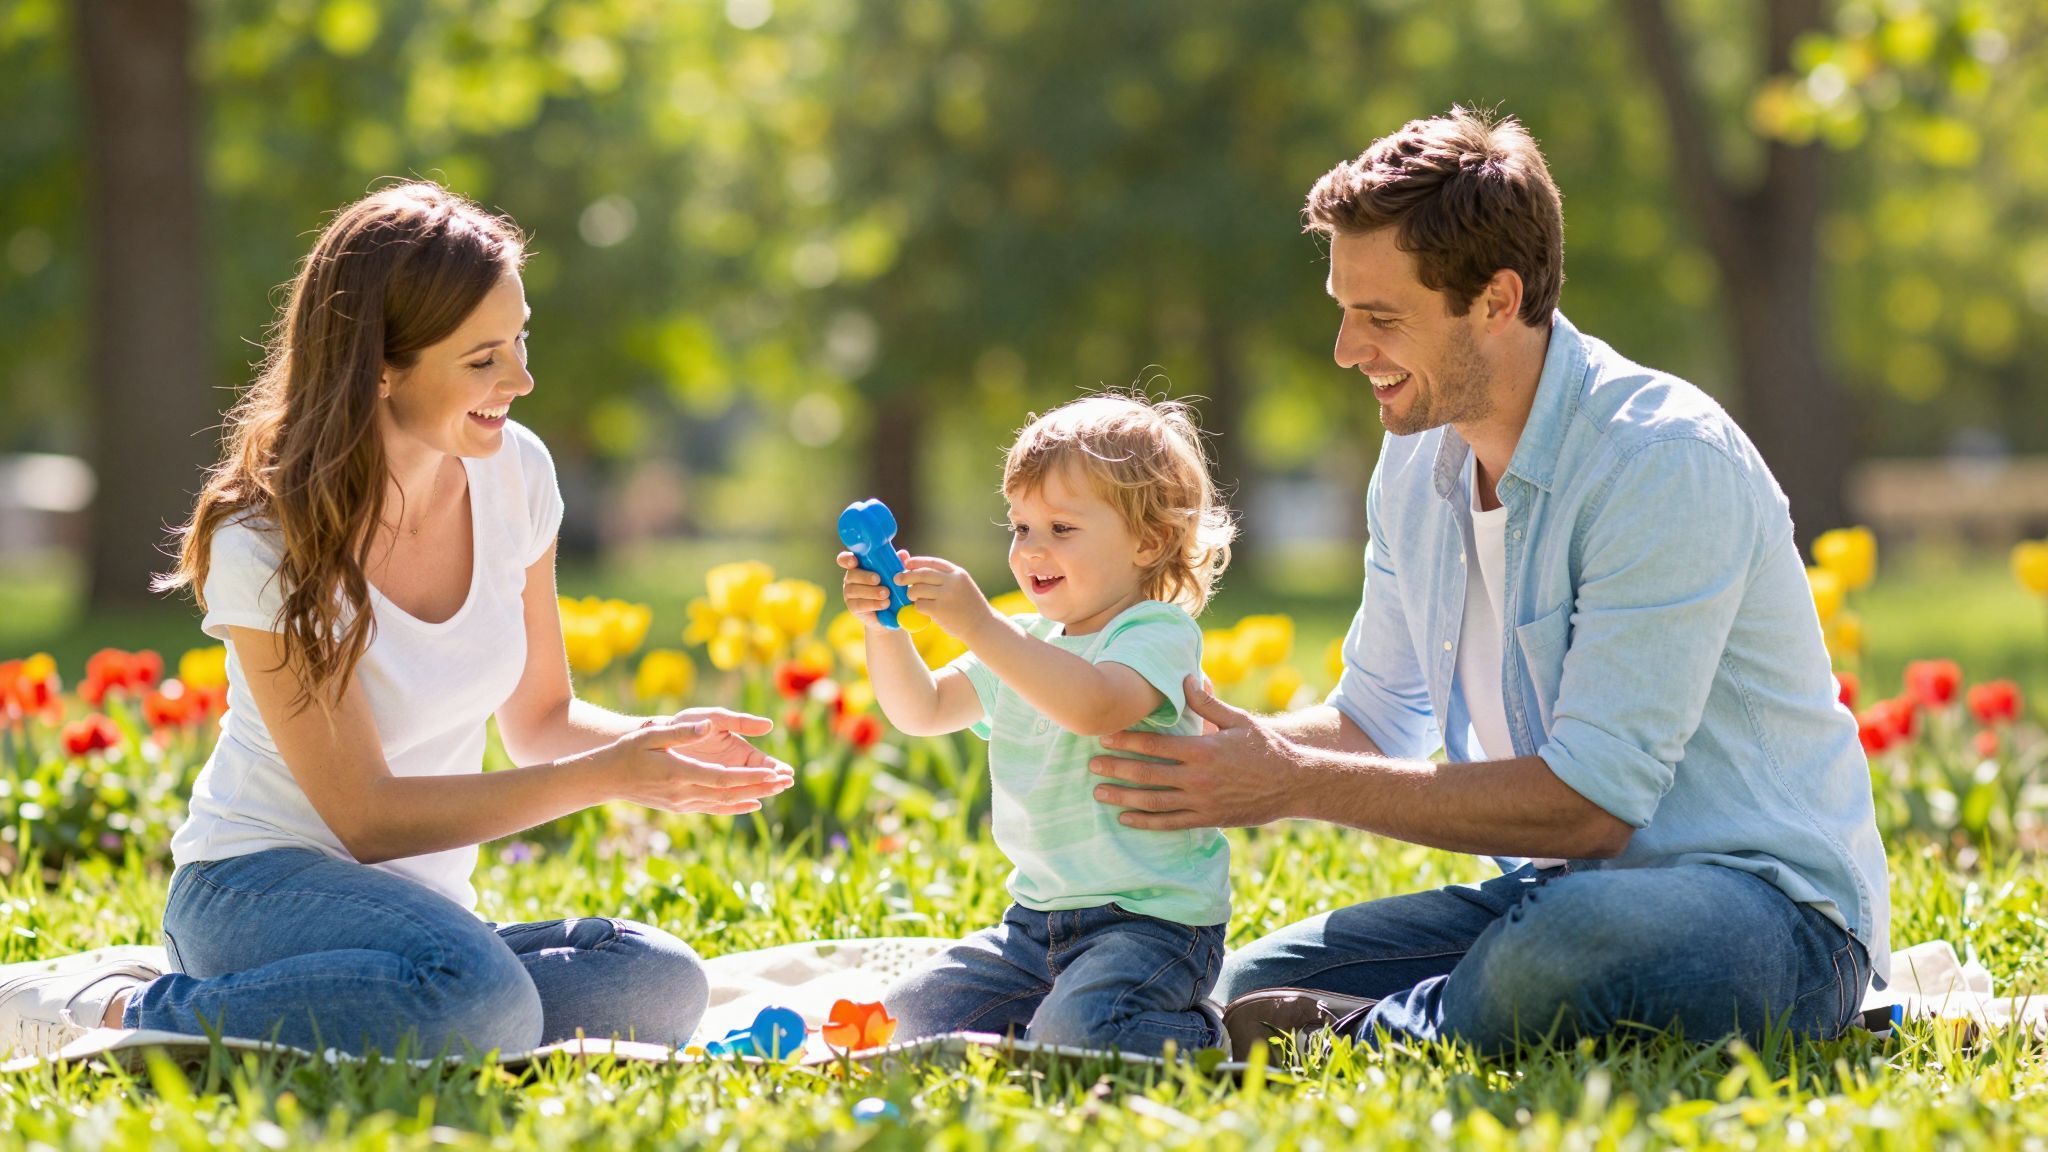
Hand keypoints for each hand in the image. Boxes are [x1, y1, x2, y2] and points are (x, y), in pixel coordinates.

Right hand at [597, 711, 794, 815]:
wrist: (606, 778)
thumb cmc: (628, 750)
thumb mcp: (652, 734)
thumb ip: (681, 731)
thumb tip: (707, 725)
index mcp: (679, 772)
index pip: (722, 778)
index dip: (749, 777)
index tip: (772, 773)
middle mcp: (683, 792)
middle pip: (729, 792)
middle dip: (759, 787)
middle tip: (786, 781)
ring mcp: (682, 803)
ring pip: (724, 802)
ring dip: (753, 796)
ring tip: (778, 790)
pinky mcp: (680, 806)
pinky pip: (714, 808)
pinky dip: (735, 807)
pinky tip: (754, 804)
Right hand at [838, 548, 907, 628]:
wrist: (891, 611)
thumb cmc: (890, 586)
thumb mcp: (895, 574)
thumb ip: (897, 564)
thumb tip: (903, 554)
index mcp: (858, 565)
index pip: (845, 559)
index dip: (847, 559)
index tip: (854, 561)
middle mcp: (850, 578)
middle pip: (851, 575)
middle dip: (865, 577)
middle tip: (878, 579)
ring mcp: (849, 593)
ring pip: (855, 590)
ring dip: (871, 591)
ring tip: (886, 593)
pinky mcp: (853, 607)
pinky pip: (859, 605)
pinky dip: (873, 604)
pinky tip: (884, 604)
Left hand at [898, 556, 996, 638]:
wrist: (981, 626)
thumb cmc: (969, 607)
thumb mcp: (962, 586)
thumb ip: (945, 579)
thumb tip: (918, 571)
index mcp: (958, 573)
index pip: (933, 562)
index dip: (917, 562)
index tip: (907, 564)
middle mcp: (953, 581)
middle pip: (922, 574)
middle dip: (906, 576)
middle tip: (897, 579)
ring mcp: (947, 595)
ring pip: (917, 589)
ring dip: (911, 593)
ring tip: (912, 597)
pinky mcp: (940, 610)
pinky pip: (919, 605)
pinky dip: (916, 607)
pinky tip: (920, 609)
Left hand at [1087, 675, 1302, 829]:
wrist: (1294, 784)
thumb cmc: (1266, 747)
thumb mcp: (1239, 720)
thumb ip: (1208, 704)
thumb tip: (1184, 680)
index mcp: (1202, 750)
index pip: (1155, 745)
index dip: (1126, 740)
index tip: (1103, 736)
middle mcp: (1198, 778)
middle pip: (1147, 774)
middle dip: (1116, 769)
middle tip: (1091, 766)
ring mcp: (1201, 802)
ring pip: (1153, 802)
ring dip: (1123, 798)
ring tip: (1099, 794)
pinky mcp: (1208, 819)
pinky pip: (1171, 824)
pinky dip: (1146, 823)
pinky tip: (1126, 820)